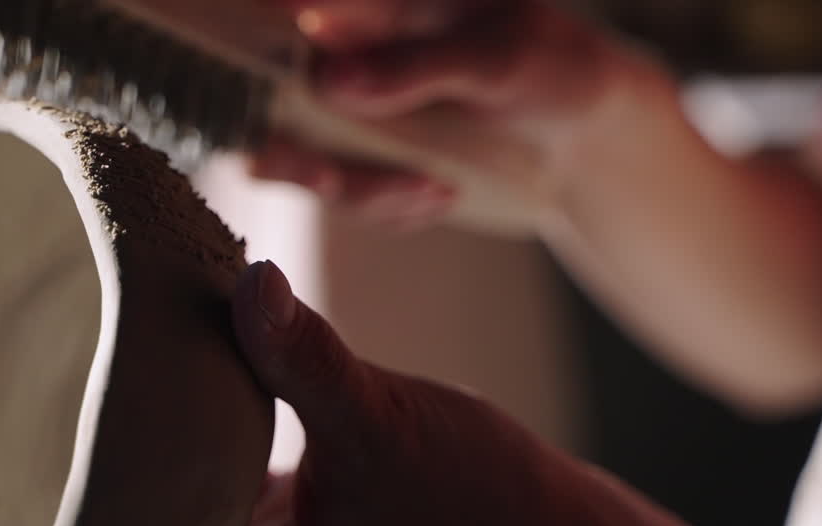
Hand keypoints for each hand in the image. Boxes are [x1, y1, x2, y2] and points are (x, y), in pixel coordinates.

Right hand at [249, 0, 649, 228]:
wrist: (581, 130)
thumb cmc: (548, 66)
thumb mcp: (497, 62)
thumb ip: (414, 67)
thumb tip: (328, 79)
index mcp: (361, 6)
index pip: (273, 20)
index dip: (241, 60)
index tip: (260, 118)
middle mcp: (336, 50)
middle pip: (261, 103)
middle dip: (293, 155)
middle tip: (332, 180)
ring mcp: (341, 109)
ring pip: (299, 162)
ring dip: (359, 190)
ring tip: (433, 190)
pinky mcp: (358, 158)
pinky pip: (345, 196)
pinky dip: (388, 208)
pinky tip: (438, 195)